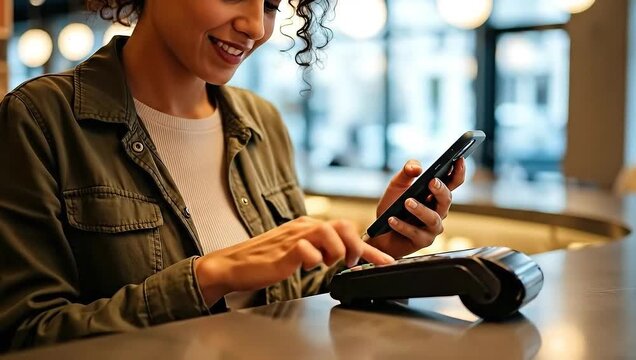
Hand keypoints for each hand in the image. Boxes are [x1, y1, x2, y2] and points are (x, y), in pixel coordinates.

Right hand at [194, 216, 394, 305]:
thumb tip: (344, 257)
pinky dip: (313, 260)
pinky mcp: (284, 250)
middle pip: (343, 225)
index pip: (346, 229)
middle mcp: (304, 226)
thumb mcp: (299, 252)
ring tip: (327, 264)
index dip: (369, 247)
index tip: (386, 261)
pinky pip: (307, 250)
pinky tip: (307, 267)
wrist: (234, 264)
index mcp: (308, 226)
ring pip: (328, 232)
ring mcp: (294, 236)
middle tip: (352, 263)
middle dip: (355, 246)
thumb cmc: (266, 260)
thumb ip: (319, 250)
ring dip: (335, 252)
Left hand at [366, 158, 465, 258]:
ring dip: (421, 209)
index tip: (459, 159)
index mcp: (436, 195)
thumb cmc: (393, 206)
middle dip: (440, 190)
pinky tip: (392, 219)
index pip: (453, 182)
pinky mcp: (422, 242)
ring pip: (433, 218)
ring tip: (407, 202)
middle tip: (432, 182)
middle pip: (446, 200)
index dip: (458, 171)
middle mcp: (438, 211)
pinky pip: (415, 233)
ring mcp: (432, 228)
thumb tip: (417, 168)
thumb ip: (406, 172)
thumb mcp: (397, 185)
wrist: (380, 232)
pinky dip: (403, 226)